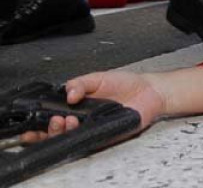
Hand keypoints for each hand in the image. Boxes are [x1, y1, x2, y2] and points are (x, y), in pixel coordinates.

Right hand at [19, 71, 164, 143]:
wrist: (149, 90)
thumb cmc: (126, 83)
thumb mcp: (98, 77)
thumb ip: (80, 83)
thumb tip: (67, 93)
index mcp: (78, 105)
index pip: (55, 117)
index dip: (43, 122)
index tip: (39, 120)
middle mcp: (84, 119)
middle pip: (60, 131)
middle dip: (52, 128)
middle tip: (57, 119)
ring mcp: (95, 128)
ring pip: (73, 138)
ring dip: (66, 132)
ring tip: (69, 120)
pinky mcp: (107, 135)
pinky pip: (93, 139)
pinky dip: (85, 135)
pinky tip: (83, 126)